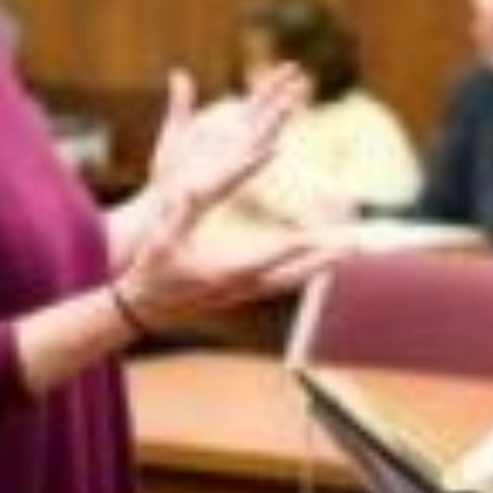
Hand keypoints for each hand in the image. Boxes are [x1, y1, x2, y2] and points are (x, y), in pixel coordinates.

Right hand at [115, 195, 337, 332]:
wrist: (140, 307)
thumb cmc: (150, 267)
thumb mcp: (162, 234)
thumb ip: (182, 208)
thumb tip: (193, 184)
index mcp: (223, 272)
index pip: (268, 256)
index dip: (294, 243)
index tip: (320, 233)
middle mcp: (240, 287)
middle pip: (293, 275)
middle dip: (323, 261)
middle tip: (353, 249)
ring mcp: (243, 294)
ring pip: (291, 281)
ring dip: (319, 267)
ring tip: (347, 253)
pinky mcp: (242, 294)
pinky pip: (281, 283)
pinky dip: (303, 272)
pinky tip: (317, 263)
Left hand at [148, 65, 305, 227]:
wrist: (162, 198)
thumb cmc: (171, 167)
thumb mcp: (176, 128)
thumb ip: (182, 103)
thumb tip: (179, 74)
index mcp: (229, 128)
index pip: (258, 101)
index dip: (274, 83)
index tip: (292, 67)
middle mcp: (238, 143)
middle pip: (268, 115)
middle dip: (284, 97)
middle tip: (304, 79)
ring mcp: (236, 161)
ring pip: (263, 138)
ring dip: (277, 122)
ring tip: (292, 104)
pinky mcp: (227, 181)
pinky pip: (247, 167)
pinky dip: (260, 158)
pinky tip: (274, 149)